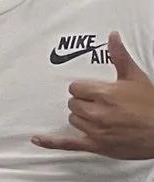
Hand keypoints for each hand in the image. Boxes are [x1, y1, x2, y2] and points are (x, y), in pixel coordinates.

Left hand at [36, 31, 153, 157]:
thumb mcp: (136, 78)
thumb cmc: (151, 106)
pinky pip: (69, 144)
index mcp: (103, 94)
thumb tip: (112, 36)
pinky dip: (52, 142)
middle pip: (73, 103)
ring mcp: (96, 131)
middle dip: (83, 102)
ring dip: (81, 117)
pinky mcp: (97, 146)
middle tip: (99, 104)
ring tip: (99, 116)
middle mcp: (97, 113)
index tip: (94, 91)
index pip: (75, 87)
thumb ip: (120, 56)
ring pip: (73, 120)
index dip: (83, 89)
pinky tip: (38, 138)